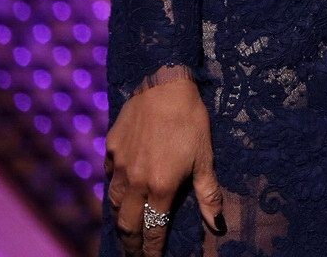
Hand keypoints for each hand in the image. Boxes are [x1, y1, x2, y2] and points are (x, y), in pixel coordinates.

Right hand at [105, 75, 224, 253]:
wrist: (164, 86)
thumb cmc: (191, 121)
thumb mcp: (205, 157)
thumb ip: (209, 194)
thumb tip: (217, 225)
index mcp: (161, 187)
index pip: (153, 229)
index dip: (152, 250)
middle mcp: (136, 182)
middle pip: (127, 225)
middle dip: (131, 244)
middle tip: (134, 254)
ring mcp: (119, 166)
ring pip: (114, 204)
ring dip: (120, 221)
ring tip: (126, 231)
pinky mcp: (110, 150)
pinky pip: (109, 178)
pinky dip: (114, 190)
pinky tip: (120, 192)